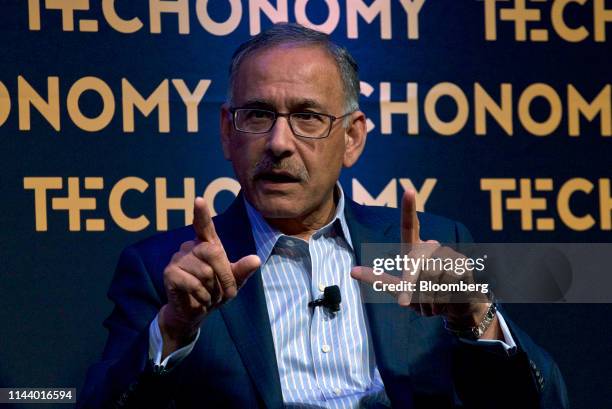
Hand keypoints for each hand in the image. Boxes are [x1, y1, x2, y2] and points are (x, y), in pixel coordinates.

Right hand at [159, 197, 260, 354]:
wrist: (194, 313)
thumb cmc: (214, 293)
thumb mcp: (233, 283)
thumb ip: (242, 271)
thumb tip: (256, 259)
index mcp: (207, 245)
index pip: (204, 226)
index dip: (202, 214)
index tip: (199, 200)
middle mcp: (190, 247)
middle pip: (214, 253)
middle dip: (225, 276)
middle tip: (224, 293)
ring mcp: (178, 259)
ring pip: (205, 272)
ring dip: (212, 291)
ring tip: (208, 296)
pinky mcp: (170, 273)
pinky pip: (193, 284)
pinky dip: (201, 297)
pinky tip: (198, 301)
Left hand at [351, 190, 497, 336]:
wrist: (458, 309)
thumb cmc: (428, 297)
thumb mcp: (400, 292)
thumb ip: (380, 282)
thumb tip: (353, 271)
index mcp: (415, 250)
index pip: (410, 227)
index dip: (409, 209)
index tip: (408, 190)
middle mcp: (433, 248)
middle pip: (416, 262)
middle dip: (412, 284)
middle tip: (415, 300)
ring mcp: (449, 255)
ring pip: (431, 273)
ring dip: (430, 294)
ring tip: (436, 297)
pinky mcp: (463, 265)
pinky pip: (448, 279)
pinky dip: (443, 294)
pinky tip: (450, 296)